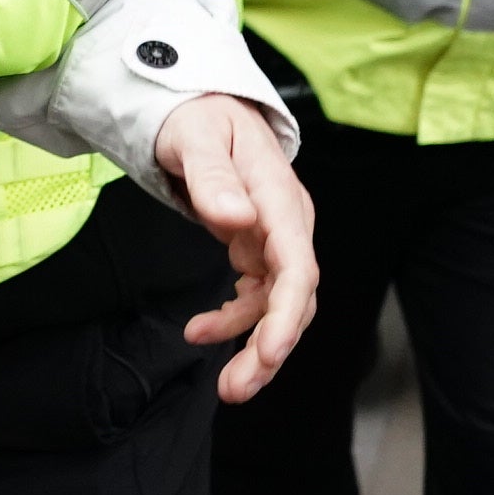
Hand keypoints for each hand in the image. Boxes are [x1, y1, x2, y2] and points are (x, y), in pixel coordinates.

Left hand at [157, 94, 318, 403]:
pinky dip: (233, 320)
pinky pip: (257, 296)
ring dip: (255, 347)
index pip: (297, 265)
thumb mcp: (196, 137)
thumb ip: (212, 178)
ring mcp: (277, 237)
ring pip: (279, 306)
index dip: (286, 314)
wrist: (202, 105)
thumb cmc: (200, 117)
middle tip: (238, 388)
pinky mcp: (261, 247)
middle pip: (294, 297)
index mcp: (279, 198)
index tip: (268, 352)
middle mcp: (287, 222)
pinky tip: (200, 331)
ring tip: (227, 385)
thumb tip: (235, 219)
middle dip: (271, 349)